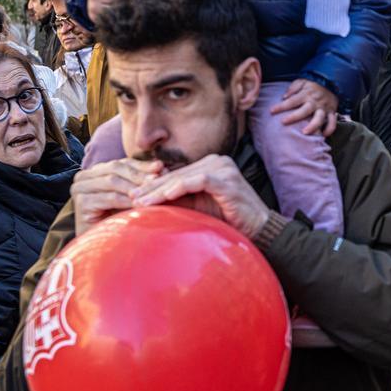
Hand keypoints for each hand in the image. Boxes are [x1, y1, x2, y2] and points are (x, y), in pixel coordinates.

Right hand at [71, 158, 163, 236]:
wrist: (98, 243)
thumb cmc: (116, 217)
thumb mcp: (129, 194)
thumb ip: (140, 180)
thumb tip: (161, 166)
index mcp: (95, 171)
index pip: (121, 162)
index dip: (141, 165)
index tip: (161, 167)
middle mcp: (84, 177)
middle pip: (116, 168)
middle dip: (139, 174)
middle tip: (157, 178)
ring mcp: (80, 189)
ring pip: (113, 182)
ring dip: (135, 187)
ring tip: (152, 191)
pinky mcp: (81, 203)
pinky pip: (109, 198)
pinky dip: (127, 200)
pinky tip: (140, 204)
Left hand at [132, 154, 271, 238]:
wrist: (259, 229)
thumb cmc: (229, 219)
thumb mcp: (198, 207)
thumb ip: (178, 200)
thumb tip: (148, 201)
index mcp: (210, 165)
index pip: (176, 174)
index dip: (154, 185)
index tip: (134, 196)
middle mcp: (217, 162)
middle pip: (177, 174)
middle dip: (153, 188)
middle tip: (132, 198)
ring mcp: (223, 168)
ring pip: (184, 176)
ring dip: (161, 189)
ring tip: (142, 200)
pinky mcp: (227, 179)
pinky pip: (199, 180)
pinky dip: (180, 187)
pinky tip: (165, 196)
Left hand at [271, 79, 338, 135]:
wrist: (333, 83)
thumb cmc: (313, 85)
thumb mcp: (302, 81)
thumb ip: (293, 88)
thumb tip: (284, 97)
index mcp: (306, 94)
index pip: (292, 101)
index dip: (281, 106)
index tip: (271, 111)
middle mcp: (315, 102)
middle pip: (305, 110)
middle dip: (294, 116)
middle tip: (284, 122)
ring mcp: (324, 108)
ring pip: (319, 118)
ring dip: (313, 126)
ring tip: (304, 133)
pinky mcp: (332, 112)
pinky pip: (332, 122)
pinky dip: (329, 129)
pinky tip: (323, 135)